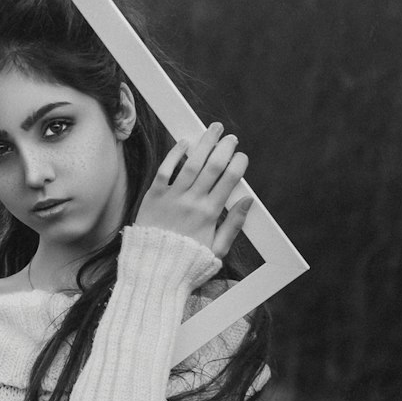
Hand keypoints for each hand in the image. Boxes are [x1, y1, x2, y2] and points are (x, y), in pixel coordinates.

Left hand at [135, 123, 251, 257]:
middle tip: (231, 137)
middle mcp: (192, 202)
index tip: (242, 156)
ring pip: (191, 163)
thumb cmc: (187, 263)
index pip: (229, 180)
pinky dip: (175, 154)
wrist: (153, 271)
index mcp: (210, 214)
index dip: (238, 164)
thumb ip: (234, 224)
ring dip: (204, 143)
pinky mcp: (153, 196)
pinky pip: (165, 169)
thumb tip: (248, 201)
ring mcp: (172, 197)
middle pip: (213, 166)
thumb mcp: (218, 250)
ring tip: (213, 129)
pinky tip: (185, 142)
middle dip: (225, 148)